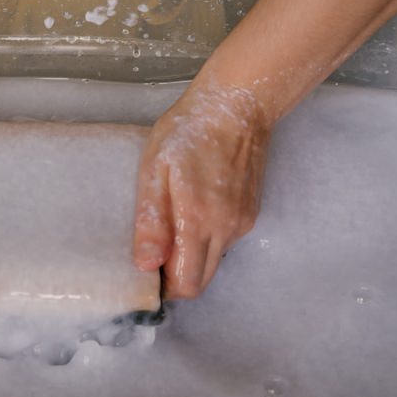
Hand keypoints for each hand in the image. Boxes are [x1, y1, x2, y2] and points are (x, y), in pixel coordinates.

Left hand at [132, 84, 270, 298]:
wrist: (236, 107)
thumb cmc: (187, 133)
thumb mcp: (155, 170)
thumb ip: (151, 220)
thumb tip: (146, 265)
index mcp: (198, 221)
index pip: (186, 283)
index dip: (164, 289)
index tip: (146, 276)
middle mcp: (226, 230)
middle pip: (201, 280)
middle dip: (176, 278)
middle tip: (153, 255)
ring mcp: (242, 223)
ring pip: (213, 262)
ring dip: (191, 257)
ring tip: (170, 225)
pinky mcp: (251, 214)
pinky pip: (224, 242)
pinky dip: (206, 240)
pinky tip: (192, 211)